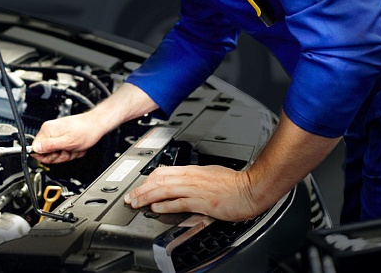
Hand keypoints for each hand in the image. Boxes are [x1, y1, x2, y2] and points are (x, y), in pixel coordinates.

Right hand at [31, 110, 103, 163]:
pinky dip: (71, 151)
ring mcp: (57, 133)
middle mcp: (50, 131)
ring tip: (74, 148)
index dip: (46, 156)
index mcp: (47, 130)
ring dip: (67, 154)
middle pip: (46, 153)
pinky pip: (63, 149)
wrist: (97, 125)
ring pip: (56, 153)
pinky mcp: (64, 136)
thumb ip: (49, 146)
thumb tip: (35, 149)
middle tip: (68, 150)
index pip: (35, 149)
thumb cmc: (86, 131)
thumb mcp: (67, 142)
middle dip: (59, 155)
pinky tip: (77, 147)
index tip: (56, 154)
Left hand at [124, 165, 260, 220]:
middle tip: (130, 197)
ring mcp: (196, 189)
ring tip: (137, 203)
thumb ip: (196, 178)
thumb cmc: (234, 183)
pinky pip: (180, 202)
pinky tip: (156, 209)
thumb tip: (183, 181)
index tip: (140, 186)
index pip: (164, 171)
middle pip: (160, 180)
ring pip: (166, 190)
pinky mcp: (203, 202)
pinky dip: (166, 206)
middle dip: (142, 189)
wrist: (250, 188)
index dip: (148, 179)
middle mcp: (192, 177)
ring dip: (148, 197)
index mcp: (193, 170)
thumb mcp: (211, 174)